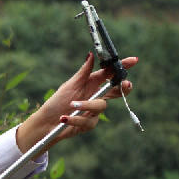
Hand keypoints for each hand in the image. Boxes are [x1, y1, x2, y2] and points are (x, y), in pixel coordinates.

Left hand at [16, 53, 137, 154]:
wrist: (46, 123)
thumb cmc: (57, 102)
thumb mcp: (70, 85)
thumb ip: (83, 72)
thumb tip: (91, 54)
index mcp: (92, 84)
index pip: (110, 74)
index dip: (122, 67)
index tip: (133, 61)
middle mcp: (96, 96)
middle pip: (116, 91)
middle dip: (123, 88)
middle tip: (125, 85)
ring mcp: (94, 111)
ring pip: (100, 106)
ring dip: (86, 105)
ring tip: (71, 105)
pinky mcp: (89, 125)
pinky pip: (87, 121)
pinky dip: (74, 119)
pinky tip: (64, 118)